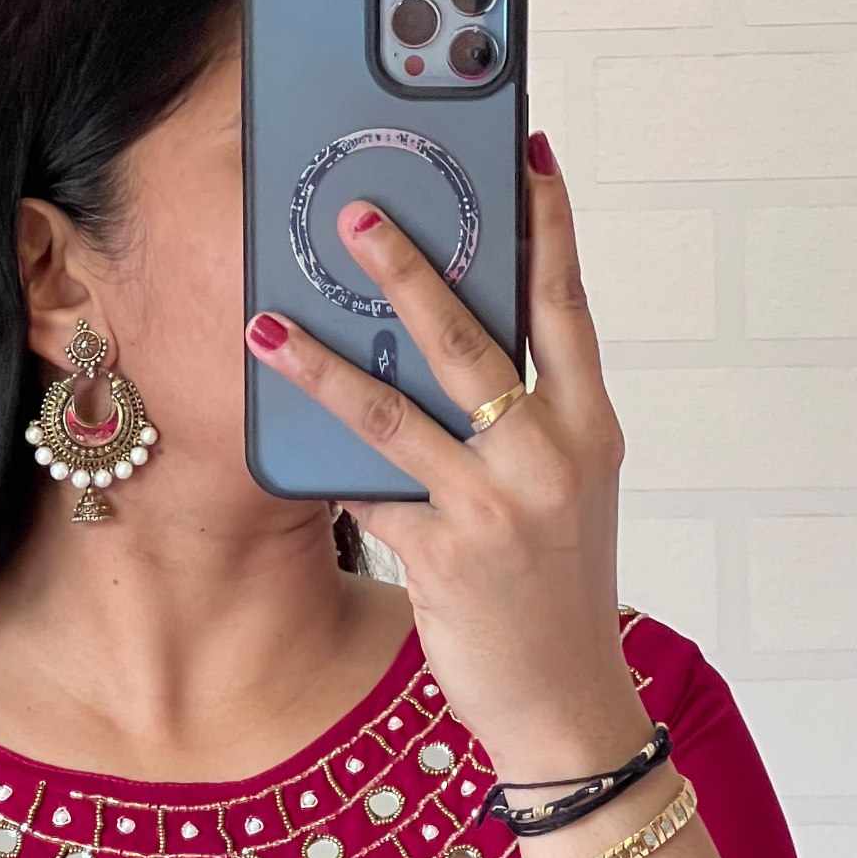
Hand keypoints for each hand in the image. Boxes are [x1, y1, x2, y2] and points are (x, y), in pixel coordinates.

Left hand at [245, 133, 648, 779]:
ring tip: (267, 323)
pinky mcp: (447, 556)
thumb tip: (451, 344)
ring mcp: (497, 507)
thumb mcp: (564, 494)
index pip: (567, 307)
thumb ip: (526, 422)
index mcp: (590, 428)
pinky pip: (368, 492)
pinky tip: (272, 431)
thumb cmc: (556, 591)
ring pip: (397, 412)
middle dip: (408, 268)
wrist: (567, 703)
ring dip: (323, 364)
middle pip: (472, 339)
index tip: (527, 154)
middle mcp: (550, 457)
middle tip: (355, 212)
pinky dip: (322, 462)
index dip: (548, 227)